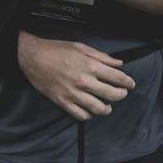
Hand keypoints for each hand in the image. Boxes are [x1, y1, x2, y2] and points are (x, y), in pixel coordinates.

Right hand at [17, 32, 134, 120]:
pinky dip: (89, 115)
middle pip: (112, 94)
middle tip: (121, 93)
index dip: (128, 82)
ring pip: (98, 108)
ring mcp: (73, 93)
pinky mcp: (63, 101)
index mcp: (90, 66)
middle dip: (121, 94)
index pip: (118, 78)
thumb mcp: (80, 47)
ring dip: (107, 108)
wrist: (32, 57)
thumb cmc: (55, 49)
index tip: (130, 84)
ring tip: (108, 105)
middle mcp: (84, 81)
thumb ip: (101, 56)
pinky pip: (81, 115)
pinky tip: (91, 110)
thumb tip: (118, 63)